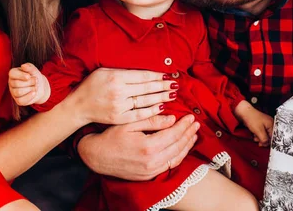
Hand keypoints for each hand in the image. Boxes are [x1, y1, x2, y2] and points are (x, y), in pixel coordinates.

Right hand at [8, 63, 50, 105]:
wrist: (40, 86)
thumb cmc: (35, 76)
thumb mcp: (34, 70)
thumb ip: (29, 67)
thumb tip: (23, 66)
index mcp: (13, 73)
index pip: (12, 74)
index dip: (21, 75)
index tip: (29, 76)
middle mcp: (11, 83)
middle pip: (16, 84)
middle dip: (29, 82)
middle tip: (36, 80)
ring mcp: (13, 92)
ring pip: (18, 92)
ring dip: (30, 89)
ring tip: (35, 86)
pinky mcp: (18, 100)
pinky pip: (20, 101)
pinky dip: (29, 96)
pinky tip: (34, 93)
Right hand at [69, 68, 177, 124]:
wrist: (78, 106)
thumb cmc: (92, 85)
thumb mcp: (105, 71)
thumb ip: (124, 71)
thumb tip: (146, 72)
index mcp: (116, 77)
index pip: (142, 76)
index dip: (157, 76)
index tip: (168, 76)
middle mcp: (118, 91)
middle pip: (147, 88)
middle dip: (163, 86)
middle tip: (176, 85)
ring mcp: (119, 106)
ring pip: (145, 101)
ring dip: (161, 97)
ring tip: (172, 94)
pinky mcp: (119, 118)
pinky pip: (139, 114)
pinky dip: (152, 111)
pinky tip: (162, 107)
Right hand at [78, 114, 199, 180]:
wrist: (97, 156)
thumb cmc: (111, 136)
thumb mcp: (130, 123)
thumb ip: (152, 121)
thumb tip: (172, 118)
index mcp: (148, 146)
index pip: (173, 134)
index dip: (184, 125)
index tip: (190, 116)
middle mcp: (152, 161)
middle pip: (178, 146)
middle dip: (188, 133)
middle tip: (195, 123)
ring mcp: (151, 170)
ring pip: (176, 157)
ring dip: (187, 145)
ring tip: (194, 134)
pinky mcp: (149, 175)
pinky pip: (169, 165)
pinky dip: (179, 156)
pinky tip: (183, 148)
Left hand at [235, 100, 273, 146]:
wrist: (244, 112)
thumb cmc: (252, 119)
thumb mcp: (259, 131)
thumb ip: (264, 139)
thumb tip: (266, 144)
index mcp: (272, 124)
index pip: (274, 136)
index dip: (269, 142)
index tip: (263, 145)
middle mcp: (270, 124)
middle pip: (269, 136)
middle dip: (263, 140)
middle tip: (258, 143)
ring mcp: (265, 124)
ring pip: (265, 135)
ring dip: (260, 138)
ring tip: (255, 138)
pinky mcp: (261, 125)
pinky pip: (261, 132)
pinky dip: (258, 135)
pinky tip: (254, 135)